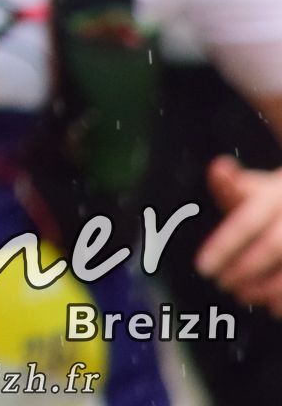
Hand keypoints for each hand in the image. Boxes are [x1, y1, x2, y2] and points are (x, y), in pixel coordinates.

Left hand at [198, 159, 281, 309]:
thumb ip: (234, 187)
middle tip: (222, 284)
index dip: (224, 245)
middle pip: (273, 246)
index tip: (203, 267)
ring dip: (267, 289)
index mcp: (277, 194)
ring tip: (243, 296)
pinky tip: (273, 308)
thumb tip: (219, 168)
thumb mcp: (259, 188)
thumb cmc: (277, 201)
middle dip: (244, 269)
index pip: (249, 220)